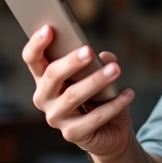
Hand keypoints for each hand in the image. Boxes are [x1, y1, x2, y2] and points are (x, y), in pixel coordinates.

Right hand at [21, 25, 135, 159]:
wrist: (111, 132)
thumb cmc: (99, 97)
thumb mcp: (99, 74)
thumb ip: (98, 62)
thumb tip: (104, 57)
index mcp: (45, 79)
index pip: (33, 59)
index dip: (37, 44)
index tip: (49, 28)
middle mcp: (44, 98)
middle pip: (52, 76)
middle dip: (71, 62)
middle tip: (89, 50)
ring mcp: (56, 118)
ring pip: (73, 96)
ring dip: (96, 81)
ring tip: (115, 69)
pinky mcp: (72, 134)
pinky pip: (94, 117)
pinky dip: (114, 105)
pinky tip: (128, 93)